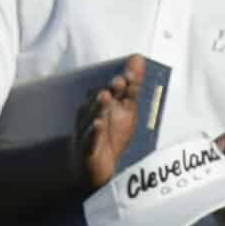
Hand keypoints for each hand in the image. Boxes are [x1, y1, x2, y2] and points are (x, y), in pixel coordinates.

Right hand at [73, 55, 143, 191]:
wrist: (99, 168)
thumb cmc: (110, 134)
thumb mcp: (126, 109)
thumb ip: (132, 85)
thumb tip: (138, 57)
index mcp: (102, 104)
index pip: (113, 90)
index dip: (123, 83)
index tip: (132, 75)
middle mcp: (92, 114)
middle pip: (100, 100)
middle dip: (109, 91)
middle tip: (118, 81)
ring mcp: (87, 131)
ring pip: (92, 117)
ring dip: (98, 107)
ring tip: (105, 96)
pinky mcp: (87, 149)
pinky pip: (89, 140)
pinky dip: (93, 133)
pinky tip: (98, 125)